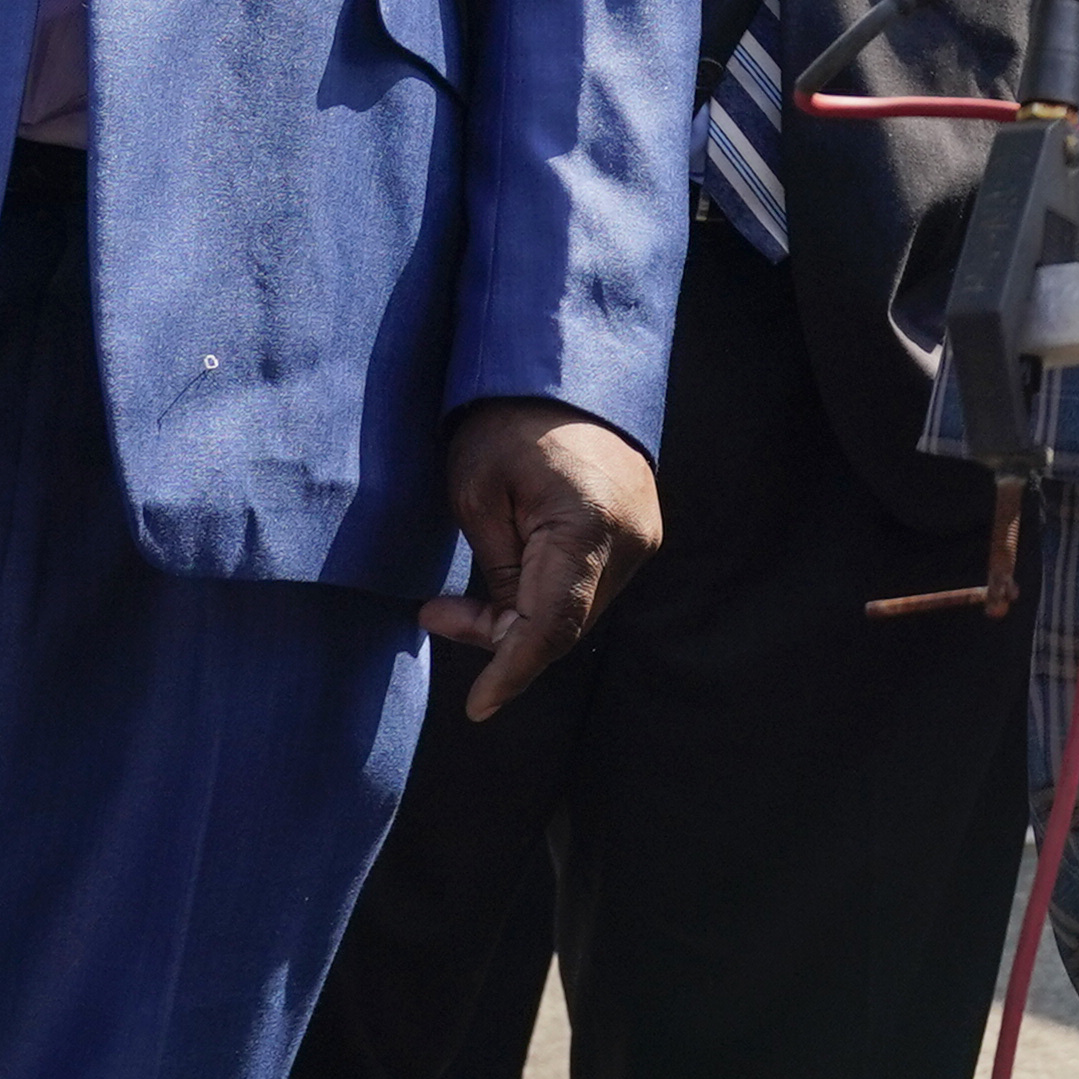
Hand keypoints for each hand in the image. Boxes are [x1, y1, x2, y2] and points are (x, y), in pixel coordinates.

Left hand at [428, 400, 662, 720]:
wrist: (563, 369)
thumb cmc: (506, 423)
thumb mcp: (476, 496)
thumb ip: (495, 572)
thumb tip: (499, 627)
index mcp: (589, 527)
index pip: (550, 626)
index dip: (511, 672)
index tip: (476, 709)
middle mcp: (631, 539)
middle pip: (565, 626)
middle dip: (501, 640)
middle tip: (436, 615)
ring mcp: (643, 536)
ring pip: (577, 612)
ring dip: (521, 620)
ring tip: (459, 600)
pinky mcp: (639, 531)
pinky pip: (590, 587)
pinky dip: (545, 598)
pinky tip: (505, 583)